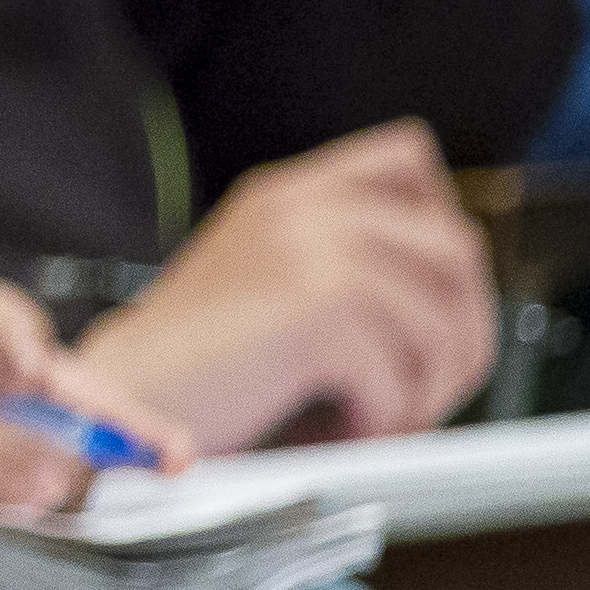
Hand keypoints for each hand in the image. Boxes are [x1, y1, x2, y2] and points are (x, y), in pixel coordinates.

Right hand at [73, 120, 494, 449]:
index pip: (408, 158)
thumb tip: (451, 303)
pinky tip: (339, 431)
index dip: (442, 225)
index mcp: (288, 193)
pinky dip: (381, 422)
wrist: (126, 394)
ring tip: (379, 420)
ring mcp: (309, 251)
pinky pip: (399, 377)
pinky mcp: (313, 310)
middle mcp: (302, 208)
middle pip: (454, 246)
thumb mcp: (263, 278)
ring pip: (441, 322)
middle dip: (463, 333)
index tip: (428, 296)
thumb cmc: (194, 361)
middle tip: (423, 389)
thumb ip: (335, 260)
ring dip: (426, 391)